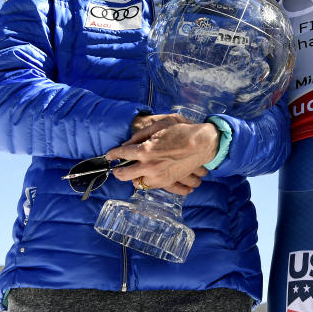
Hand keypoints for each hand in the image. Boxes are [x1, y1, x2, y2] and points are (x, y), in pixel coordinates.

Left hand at [105, 113, 219, 195]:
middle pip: (123, 174)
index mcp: (145, 150)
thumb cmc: (181, 131)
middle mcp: (149, 166)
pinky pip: (148, 186)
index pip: (121, 154)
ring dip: (132, 176)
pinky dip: (145, 180)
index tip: (110, 155)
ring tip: (134, 170)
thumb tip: (126, 145)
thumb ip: (140, 135)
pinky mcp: (166, 182)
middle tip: (117, 167)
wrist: (202, 144)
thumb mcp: (159, 126)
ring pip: (135, 183)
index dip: (112, 154)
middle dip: (117, 170)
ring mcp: (158, 176)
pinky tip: (146, 173)